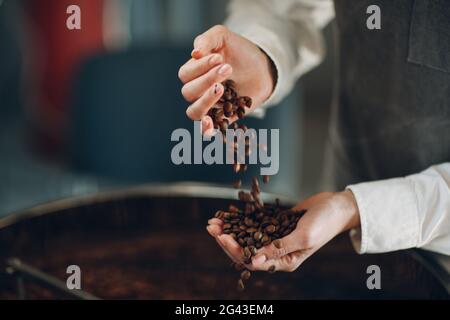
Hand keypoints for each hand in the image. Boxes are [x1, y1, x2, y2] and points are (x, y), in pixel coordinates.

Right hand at [178, 25, 274, 132]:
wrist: (263, 67)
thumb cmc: (240, 51)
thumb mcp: (224, 36)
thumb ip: (207, 39)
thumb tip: (195, 53)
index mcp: (194, 72)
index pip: (185, 74)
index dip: (199, 68)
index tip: (220, 58)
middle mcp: (198, 91)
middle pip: (188, 92)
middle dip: (207, 80)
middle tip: (228, 69)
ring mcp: (209, 107)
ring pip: (194, 112)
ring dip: (205, 101)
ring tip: (222, 89)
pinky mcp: (222, 120)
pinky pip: (207, 131)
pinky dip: (206, 130)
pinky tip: (210, 123)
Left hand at [206, 191, 359, 271]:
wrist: (336, 206)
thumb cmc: (325, 223)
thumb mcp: (303, 237)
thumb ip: (278, 249)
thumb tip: (253, 262)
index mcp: (285, 261)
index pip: (252, 260)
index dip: (234, 249)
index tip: (221, 236)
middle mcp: (278, 252)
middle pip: (245, 248)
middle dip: (227, 238)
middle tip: (210, 227)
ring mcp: (276, 237)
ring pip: (247, 236)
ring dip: (231, 229)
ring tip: (214, 220)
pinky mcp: (276, 224)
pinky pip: (255, 224)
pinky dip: (242, 219)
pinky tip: (229, 213)